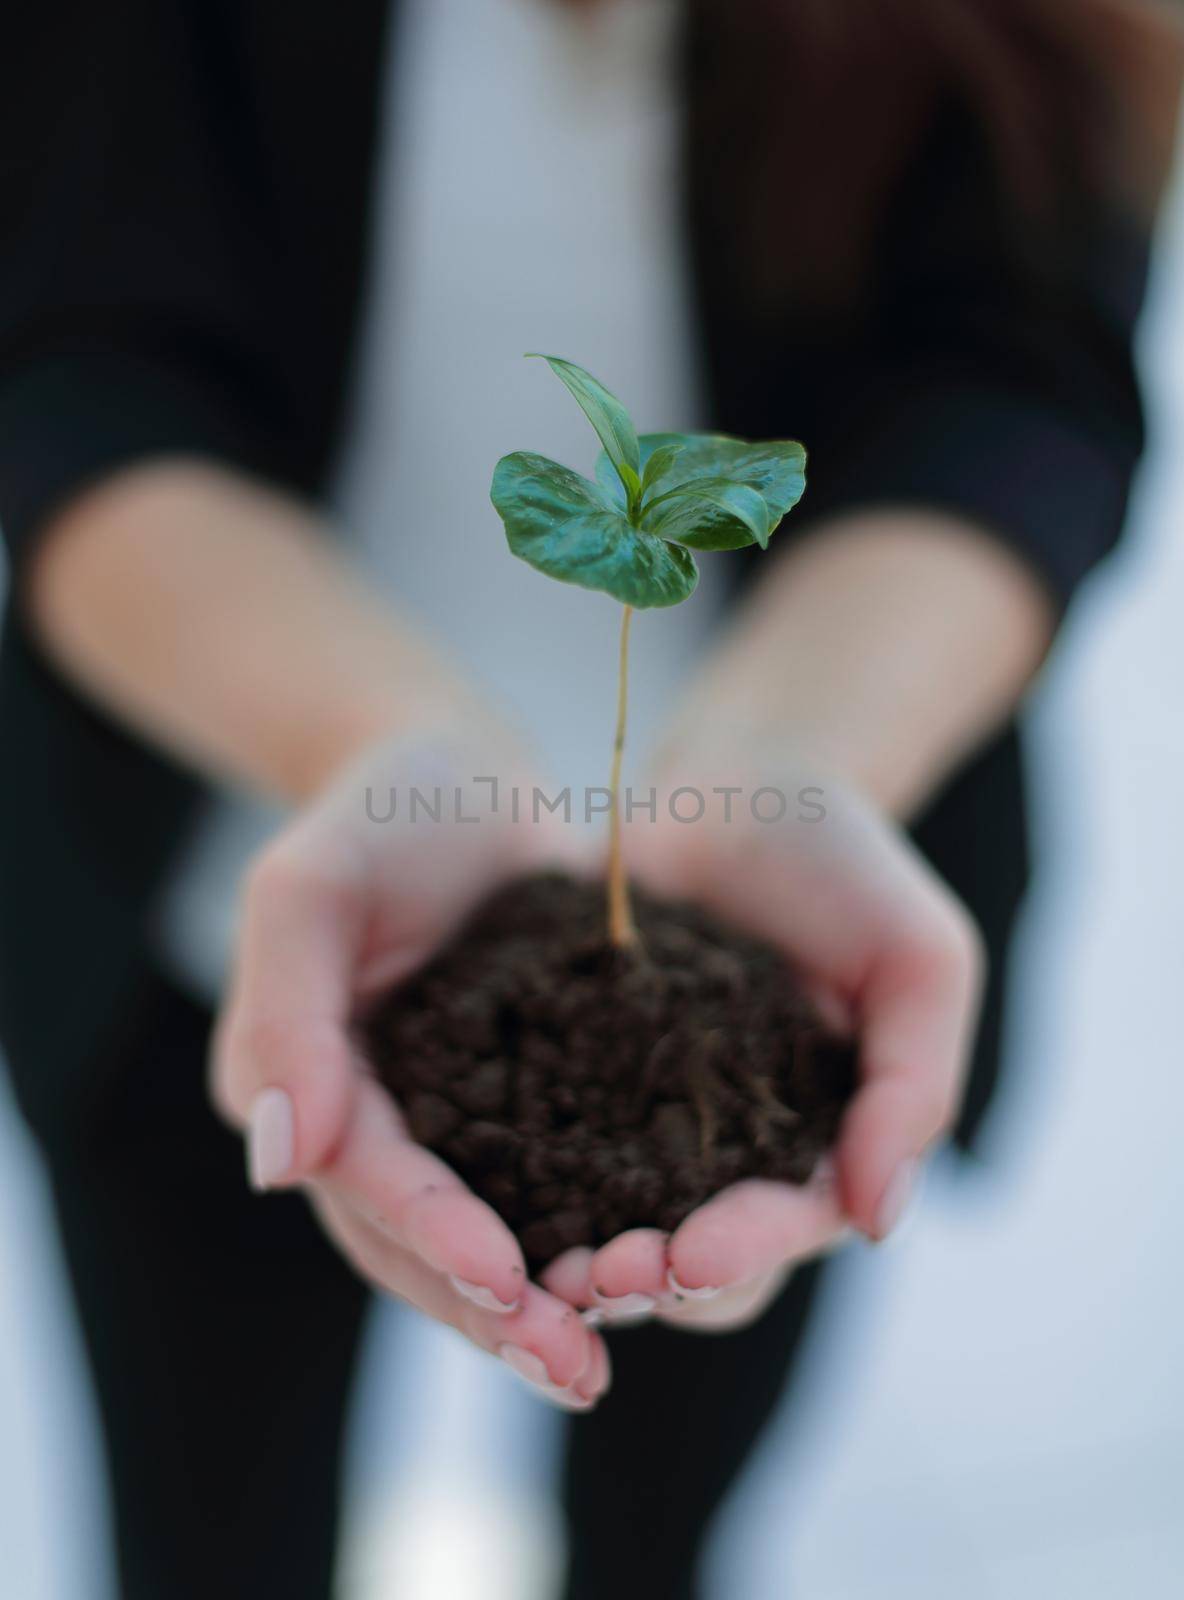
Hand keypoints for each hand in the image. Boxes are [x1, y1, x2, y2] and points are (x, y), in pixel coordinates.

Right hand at [211, 723, 610, 1408]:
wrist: (458, 772)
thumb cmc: (374, 813)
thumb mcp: (311, 888)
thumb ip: (286, 1013)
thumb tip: (279, 1166)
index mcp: (307, 1085)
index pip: (366, 1180)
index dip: (431, 1234)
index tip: (507, 1280)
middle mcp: (373, 1122)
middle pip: (422, 1242)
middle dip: (494, 1312)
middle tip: (578, 1371)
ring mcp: (448, 1118)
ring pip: (488, 1235)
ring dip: (543, 1304)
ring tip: (611, 1355)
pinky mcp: (522, 1098)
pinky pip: (552, 1183)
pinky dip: (591, 1234)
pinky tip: (658, 1271)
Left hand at [543, 744, 982, 1332]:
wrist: (739, 785)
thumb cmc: (846, 864)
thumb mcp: (919, 960)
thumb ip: (914, 1085)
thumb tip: (877, 1222)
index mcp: (823, 1143)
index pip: (789, 1227)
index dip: (742, 1252)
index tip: (689, 1256)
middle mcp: (733, 1154)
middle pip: (698, 1262)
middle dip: (650, 1281)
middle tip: (594, 1278)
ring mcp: (649, 1122)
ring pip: (616, 1229)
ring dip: (578, 1260)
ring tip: (536, 1264)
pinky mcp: (576, 1078)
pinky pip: (545, 1148)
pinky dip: (520, 1185)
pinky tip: (478, 1195)